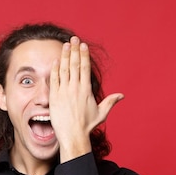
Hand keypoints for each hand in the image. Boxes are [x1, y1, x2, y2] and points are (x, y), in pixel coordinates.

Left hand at [49, 36, 123, 161]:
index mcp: (86, 89)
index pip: (84, 67)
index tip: (83, 46)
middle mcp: (75, 88)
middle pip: (74, 64)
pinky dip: (55, 69)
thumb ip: (110, 102)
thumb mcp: (101, 113)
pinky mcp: (54, 97)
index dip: (83, 55)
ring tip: (65, 45)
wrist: (73, 135)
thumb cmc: (87, 126)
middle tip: (74, 39)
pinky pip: (54, 79)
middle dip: (74, 50)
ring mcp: (63, 92)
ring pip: (64, 69)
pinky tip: (56, 61)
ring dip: (64, 56)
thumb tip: (121, 95)